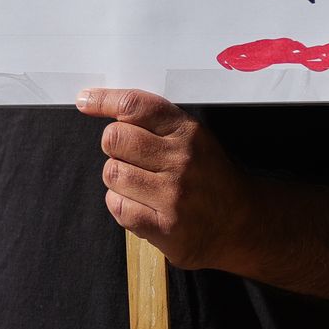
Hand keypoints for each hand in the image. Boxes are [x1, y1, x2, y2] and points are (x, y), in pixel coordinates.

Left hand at [76, 88, 255, 270]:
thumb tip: (103, 105)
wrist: (243, 223)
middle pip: (115, 139)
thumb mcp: (194, 138)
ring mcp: (173, 196)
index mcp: (187, 131)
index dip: (104, 100)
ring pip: (112, 173)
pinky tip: (141, 205)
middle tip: (129, 157)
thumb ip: (156, 123)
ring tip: (140, 184)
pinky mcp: (165, 228)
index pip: (135, 106)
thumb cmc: (210, 176)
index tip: (85, 101)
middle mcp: (181, 160)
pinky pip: (119, 207)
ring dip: (118, 179)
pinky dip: (122, 205)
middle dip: (114, 147)